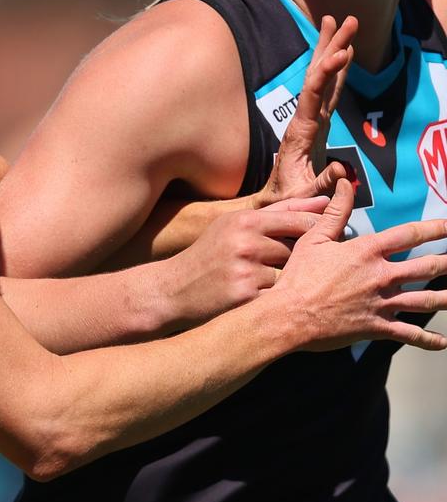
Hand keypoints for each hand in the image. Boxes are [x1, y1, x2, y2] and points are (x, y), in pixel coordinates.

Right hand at [164, 198, 327, 328]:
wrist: (176, 288)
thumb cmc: (211, 253)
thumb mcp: (235, 224)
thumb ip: (279, 213)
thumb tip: (325, 202)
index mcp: (246, 220)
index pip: (298, 220)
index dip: (316, 231)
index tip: (322, 240)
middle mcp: (246, 242)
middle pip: (297, 250)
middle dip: (297, 260)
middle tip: (289, 267)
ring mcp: (246, 270)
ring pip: (290, 275)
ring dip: (285, 281)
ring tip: (265, 283)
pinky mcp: (246, 296)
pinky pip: (278, 296)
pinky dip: (274, 299)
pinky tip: (260, 298)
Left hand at [258, 15, 357, 205]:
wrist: (271, 202)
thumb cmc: (287, 200)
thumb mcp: (304, 197)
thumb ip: (322, 184)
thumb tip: (342, 170)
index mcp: (301, 131)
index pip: (315, 93)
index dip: (328, 72)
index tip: (342, 52)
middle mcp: (304, 119)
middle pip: (318, 76)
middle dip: (332, 46)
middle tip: (345, 18)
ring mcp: (310, 119)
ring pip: (322, 78)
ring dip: (331, 50)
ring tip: (339, 22)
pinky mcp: (316, 124)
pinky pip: (328, 91)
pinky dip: (336, 71)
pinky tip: (343, 55)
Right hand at [273, 180, 446, 351]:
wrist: (290, 315)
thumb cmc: (299, 276)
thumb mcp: (314, 238)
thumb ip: (335, 211)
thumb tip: (345, 183)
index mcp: (367, 251)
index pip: (409, 234)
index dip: (434, 228)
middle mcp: (381, 276)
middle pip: (425, 267)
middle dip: (446, 262)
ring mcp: (382, 303)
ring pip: (425, 300)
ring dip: (445, 298)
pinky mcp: (377, 327)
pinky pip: (410, 334)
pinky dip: (429, 339)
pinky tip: (442, 342)